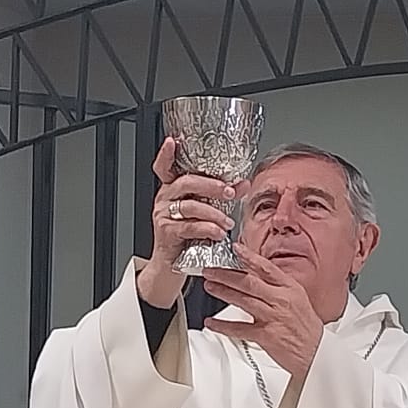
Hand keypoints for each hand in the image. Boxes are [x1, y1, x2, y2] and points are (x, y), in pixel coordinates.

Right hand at [135, 138, 240, 307]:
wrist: (172, 265)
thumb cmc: (189, 235)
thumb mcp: (207, 211)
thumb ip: (223, 195)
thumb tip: (244, 183)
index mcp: (173, 188)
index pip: (164, 166)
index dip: (166, 153)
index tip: (172, 141)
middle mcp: (165, 198)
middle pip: (186, 183)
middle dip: (211, 185)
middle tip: (229, 192)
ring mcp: (163, 215)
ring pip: (190, 206)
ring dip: (214, 213)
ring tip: (228, 223)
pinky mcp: (166, 232)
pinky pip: (189, 227)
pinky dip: (207, 229)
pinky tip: (218, 233)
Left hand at [202, 247, 324, 379]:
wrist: (317, 353)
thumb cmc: (307, 328)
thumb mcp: (298, 300)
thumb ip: (279, 289)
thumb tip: (258, 278)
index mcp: (291, 288)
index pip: (267, 268)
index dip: (249, 257)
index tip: (235, 249)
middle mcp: (281, 300)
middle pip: (249, 282)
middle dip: (226, 274)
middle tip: (210, 270)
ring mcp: (273, 317)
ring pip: (242, 300)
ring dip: (223, 292)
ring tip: (210, 286)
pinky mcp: (266, 335)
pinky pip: (239, 329)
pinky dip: (222, 325)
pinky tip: (211, 322)